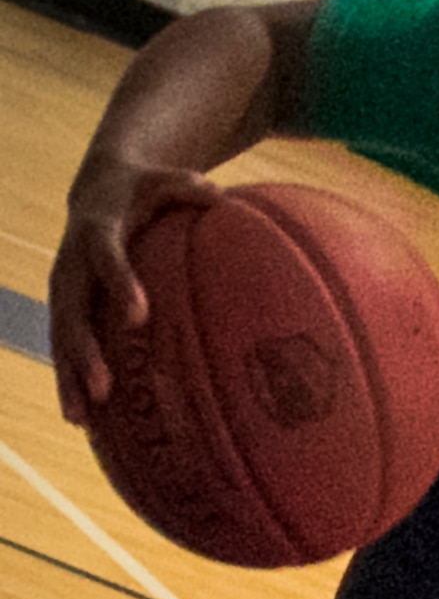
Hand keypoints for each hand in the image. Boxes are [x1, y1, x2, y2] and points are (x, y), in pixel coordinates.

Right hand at [50, 155, 221, 422]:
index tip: (139, 315)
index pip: (105, 258)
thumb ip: (188, 185)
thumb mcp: (164, 179)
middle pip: (71, 311)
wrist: (98, 189)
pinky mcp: (67, 307)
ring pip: (60, 337)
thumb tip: (217, 194)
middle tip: (103, 387)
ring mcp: (64, 289)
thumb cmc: (144, 188)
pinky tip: (83, 419)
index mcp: (95, 232)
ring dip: (68, 377)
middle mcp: (71, 264)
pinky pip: (65, 346)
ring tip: (80, 418)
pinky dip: (71, 379)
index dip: (120, 283)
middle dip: (83, 351)